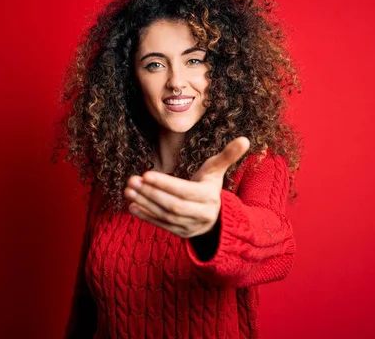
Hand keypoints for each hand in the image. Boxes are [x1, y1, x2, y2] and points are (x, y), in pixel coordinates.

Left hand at [123, 136, 250, 237]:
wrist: (214, 217)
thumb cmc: (209, 186)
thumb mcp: (216, 171)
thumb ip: (228, 156)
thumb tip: (246, 139)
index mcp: (209, 197)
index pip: (185, 192)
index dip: (165, 184)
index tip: (146, 174)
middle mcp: (201, 215)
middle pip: (173, 206)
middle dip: (151, 193)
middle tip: (132, 181)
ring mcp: (190, 227)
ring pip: (165, 217)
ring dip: (145, 204)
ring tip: (128, 190)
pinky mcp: (180, 234)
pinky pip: (161, 225)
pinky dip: (146, 216)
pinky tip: (132, 206)